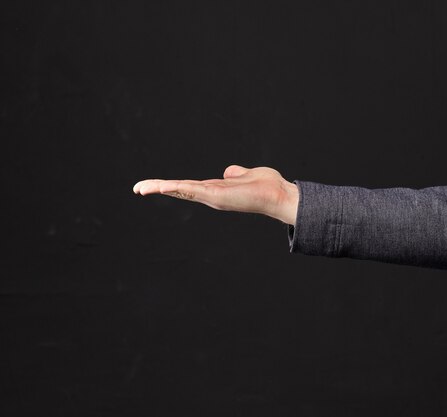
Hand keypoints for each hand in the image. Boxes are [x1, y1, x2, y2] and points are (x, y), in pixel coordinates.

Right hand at [132, 165, 299, 224]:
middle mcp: (211, 196)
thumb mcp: (246, 175)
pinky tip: (161, 187)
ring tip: (141, 188)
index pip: (188, 187)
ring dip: (160, 188)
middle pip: (179, 190)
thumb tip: (229, 172)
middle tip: (137, 188)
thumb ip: (235, 174)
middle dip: (158, 189)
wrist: (278, 195)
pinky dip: (175, 188)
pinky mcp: (217, 196)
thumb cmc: (266, 186)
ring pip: (181, 190)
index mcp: (216, 190)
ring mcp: (213, 197)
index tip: (153, 185)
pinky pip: (192, 190)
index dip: (170, 185)